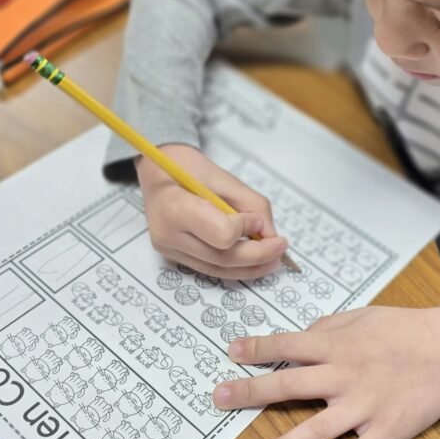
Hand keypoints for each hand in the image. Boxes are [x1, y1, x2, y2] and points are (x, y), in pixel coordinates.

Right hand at [137, 144, 286, 277]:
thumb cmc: (189, 169)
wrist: (158, 172)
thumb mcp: (225, 178)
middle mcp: (168, 235)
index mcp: (176, 207)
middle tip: (281, 246)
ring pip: (218, 269)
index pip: (221, 234)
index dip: (245, 229)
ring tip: (273, 258)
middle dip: (258, 256)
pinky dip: (235, 266)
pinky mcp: (173, 257)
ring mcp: (168, 249)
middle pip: (222, 258)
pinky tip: (253, 259)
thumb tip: (271, 236)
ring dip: (251, 267)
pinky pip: (210, 268)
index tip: (256, 220)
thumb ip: (253, 206)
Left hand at [213, 305, 439, 438]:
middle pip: (289, 386)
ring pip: (315, 431)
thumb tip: (300, 336)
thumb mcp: (362, 317)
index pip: (288, 345)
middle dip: (251, 393)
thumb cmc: (404, 329)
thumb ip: (329, 328)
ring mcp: (363, 405)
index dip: (258, 349)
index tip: (231, 352)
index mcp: (336, 345)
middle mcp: (343, 375)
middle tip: (219, 399)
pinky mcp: (384, 430)